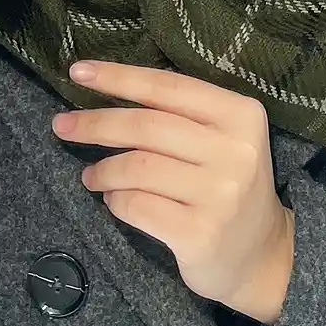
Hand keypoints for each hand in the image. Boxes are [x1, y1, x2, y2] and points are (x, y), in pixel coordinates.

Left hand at [54, 62, 295, 325]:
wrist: (263, 255)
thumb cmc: (229, 184)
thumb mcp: (221, 139)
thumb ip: (178, 115)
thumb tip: (105, 91)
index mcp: (240, 115)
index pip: (168, 87)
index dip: (119, 77)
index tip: (78, 71)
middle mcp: (234, 151)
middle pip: (146, 126)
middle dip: (96, 123)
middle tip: (61, 125)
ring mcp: (219, 195)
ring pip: (137, 167)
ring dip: (103, 169)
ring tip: (91, 175)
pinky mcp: (199, 234)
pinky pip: (136, 206)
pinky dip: (115, 200)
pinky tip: (114, 200)